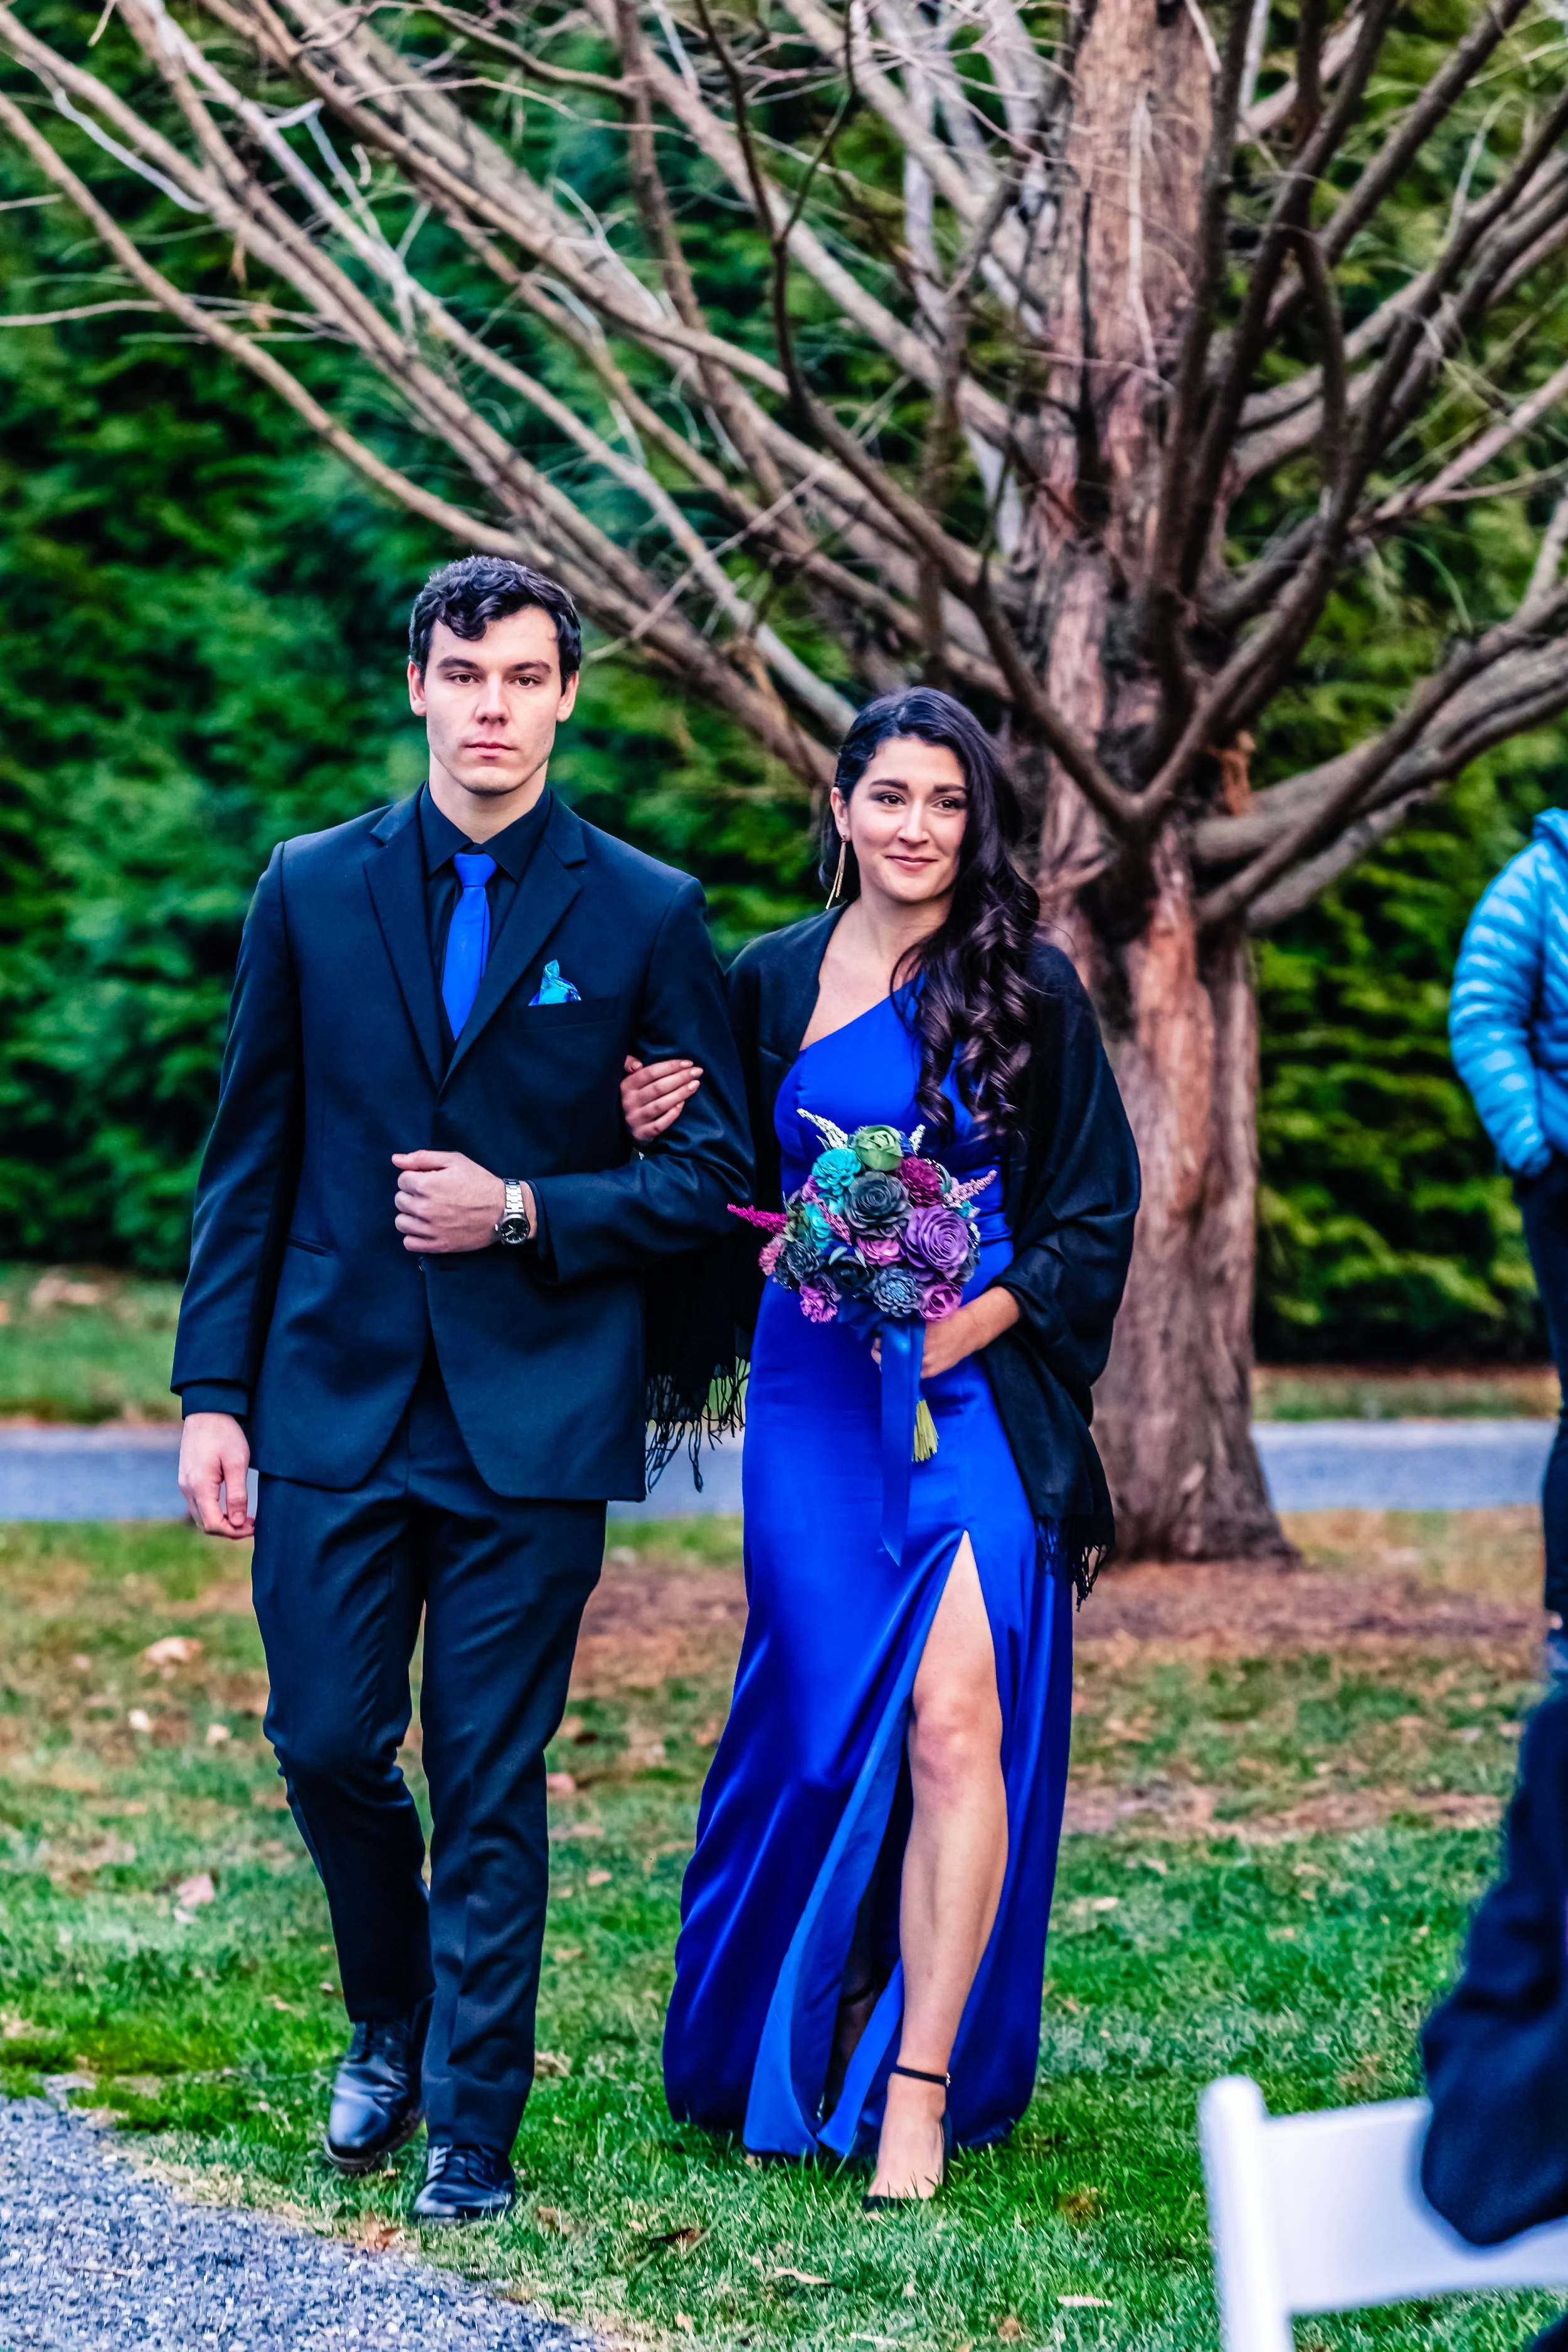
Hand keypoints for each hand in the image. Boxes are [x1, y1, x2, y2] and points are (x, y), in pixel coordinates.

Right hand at [178, 1412, 253, 1538]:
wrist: (207, 1412)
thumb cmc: (224, 1434)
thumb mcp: (237, 1463)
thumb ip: (237, 1494)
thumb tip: (238, 1523)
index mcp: (200, 1486)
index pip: (213, 1524)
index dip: (234, 1532)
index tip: (254, 1526)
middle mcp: (188, 1489)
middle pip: (205, 1524)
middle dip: (229, 1529)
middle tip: (252, 1524)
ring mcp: (185, 1484)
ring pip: (201, 1516)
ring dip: (222, 1521)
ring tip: (245, 1516)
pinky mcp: (187, 1479)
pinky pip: (199, 1504)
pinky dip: (214, 1510)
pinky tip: (231, 1504)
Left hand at [393, 1150, 522, 1252]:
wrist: (503, 1210)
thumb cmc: (479, 1183)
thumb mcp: (454, 1161)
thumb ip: (422, 1158)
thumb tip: (395, 1160)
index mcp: (426, 1185)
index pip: (402, 1180)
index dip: (416, 1178)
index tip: (431, 1181)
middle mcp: (425, 1208)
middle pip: (399, 1200)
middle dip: (412, 1195)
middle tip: (432, 1196)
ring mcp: (430, 1229)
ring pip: (401, 1222)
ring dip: (411, 1215)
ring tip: (428, 1212)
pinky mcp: (438, 1245)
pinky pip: (409, 1243)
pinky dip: (414, 1236)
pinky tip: (427, 1228)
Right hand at [621, 1053, 700, 1143]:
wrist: (627, 1130)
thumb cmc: (635, 1098)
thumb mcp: (630, 1080)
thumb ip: (629, 1066)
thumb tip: (637, 1064)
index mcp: (626, 1085)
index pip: (650, 1072)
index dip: (671, 1066)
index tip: (689, 1063)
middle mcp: (629, 1102)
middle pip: (658, 1087)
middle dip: (681, 1077)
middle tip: (698, 1072)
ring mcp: (635, 1119)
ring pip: (661, 1105)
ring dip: (681, 1093)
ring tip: (696, 1084)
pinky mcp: (642, 1133)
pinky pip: (661, 1123)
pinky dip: (673, 1113)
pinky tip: (683, 1103)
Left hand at [872, 1288, 1020, 1379]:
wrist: (970, 1331)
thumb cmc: (947, 1320)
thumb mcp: (925, 1319)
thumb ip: (907, 1325)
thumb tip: (887, 1327)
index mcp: (920, 1339)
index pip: (892, 1346)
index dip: (881, 1344)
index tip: (876, 1339)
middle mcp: (923, 1356)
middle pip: (894, 1360)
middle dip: (883, 1354)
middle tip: (878, 1347)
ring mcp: (927, 1367)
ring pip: (902, 1369)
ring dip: (893, 1362)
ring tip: (889, 1354)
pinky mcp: (932, 1373)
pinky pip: (913, 1374)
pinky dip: (905, 1368)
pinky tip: (902, 1361)